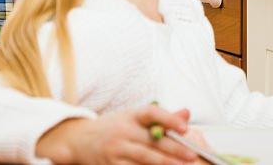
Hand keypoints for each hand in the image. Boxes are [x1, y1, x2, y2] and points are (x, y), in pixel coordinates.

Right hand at [38, 106, 197, 164]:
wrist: (80, 140)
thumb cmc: (114, 128)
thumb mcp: (133, 118)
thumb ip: (160, 118)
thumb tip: (186, 114)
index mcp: (130, 115)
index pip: (151, 112)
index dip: (168, 119)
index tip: (185, 127)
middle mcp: (122, 131)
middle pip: (151, 140)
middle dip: (174, 148)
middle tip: (192, 154)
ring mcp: (116, 150)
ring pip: (144, 158)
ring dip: (163, 163)